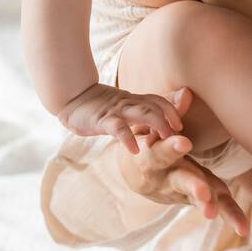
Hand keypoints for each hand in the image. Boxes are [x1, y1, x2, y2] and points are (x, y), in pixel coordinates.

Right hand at [58, 81, 184, 153]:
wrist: (71, 99)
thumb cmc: (98, 107)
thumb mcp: (121, 108)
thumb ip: (138, 112)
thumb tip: (158, 122)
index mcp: (133, 101)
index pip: (157, 100)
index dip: (172, 109)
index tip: (180, 125)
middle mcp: (128, 103)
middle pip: (154, 105)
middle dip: (170, 117)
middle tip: (180, 133)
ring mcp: (116, 110)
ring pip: (142, 112)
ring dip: (157, 123)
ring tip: (166, 138)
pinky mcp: (102, 120)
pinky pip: (118, 128)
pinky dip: (128, 138)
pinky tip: (134, 151)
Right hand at [116, 90, 249, 236]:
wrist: (137, 173)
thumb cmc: (150, 140)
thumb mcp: (154, 127)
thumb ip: (171, 111)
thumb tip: (186, 92)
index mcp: (154, 156)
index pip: (162, 150)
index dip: (171, 146)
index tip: (184, 140)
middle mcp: (167, 177)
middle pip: (181, 180)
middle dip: (193, 185)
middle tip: (204, 192)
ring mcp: (182, 192)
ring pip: (197, 198)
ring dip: (208, 204)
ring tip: (217, 212)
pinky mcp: (198, 200)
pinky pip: (215, 207)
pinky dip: (230, 215)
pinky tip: (244, 228)